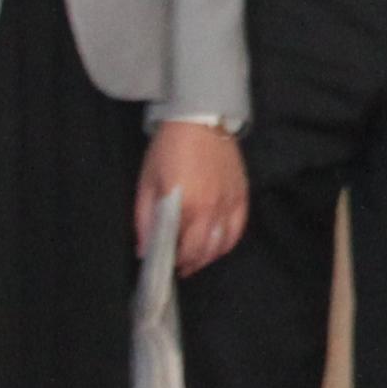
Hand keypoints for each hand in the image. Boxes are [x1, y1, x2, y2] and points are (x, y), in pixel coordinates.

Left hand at [138, 121, 247, 271]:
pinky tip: (217, 245)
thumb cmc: (168, 149)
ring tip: (197, 259)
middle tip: (180, 266)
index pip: (183, 248)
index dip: (174, 261)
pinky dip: (228, 242)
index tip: (165, 264)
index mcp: (188, 205)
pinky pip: (238, 229)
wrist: (200, 120)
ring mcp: (231, 203)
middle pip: (204, 250)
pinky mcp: (242, 195)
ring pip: (224, 244)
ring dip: (209, 257)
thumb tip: (144, 250)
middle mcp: (213, 209)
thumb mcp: (147, 182)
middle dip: (191, 263)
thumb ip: (145, 219)